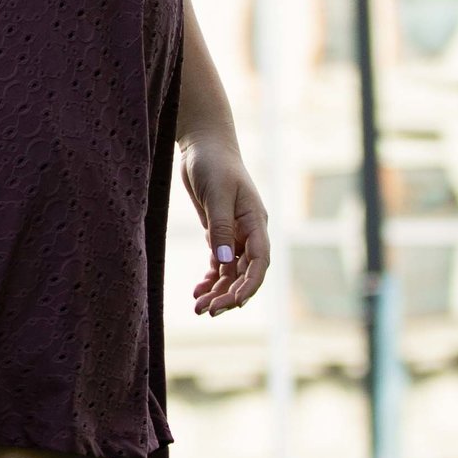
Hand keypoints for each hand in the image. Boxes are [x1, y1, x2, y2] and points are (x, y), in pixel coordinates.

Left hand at [182, 132, 269, 315]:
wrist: (204, 146)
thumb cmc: (214, 164)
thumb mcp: (217, 194)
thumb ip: (221, 228)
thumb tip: (224, 262)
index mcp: (256, 223)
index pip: (260, 262)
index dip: (250, 285)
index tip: (234, 302)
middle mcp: (249, 233)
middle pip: (244, 273)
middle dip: (229, 295)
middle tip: (207, 311)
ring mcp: (234, 235)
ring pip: (230, 272)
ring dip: (217, 291)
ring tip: (198, 308)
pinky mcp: (218, 233)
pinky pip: (218, 263)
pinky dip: (210, 279)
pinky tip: (198, 292)